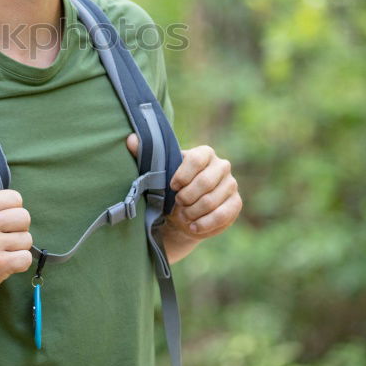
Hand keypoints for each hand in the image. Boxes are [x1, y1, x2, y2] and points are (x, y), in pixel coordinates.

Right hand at [0, 189, 32, 300]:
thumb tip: (16, 204)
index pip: (14, 197)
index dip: (14, 210)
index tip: (5, 221)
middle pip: (24, 217)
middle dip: (19, 229)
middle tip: (6, 237)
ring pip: (27, 239)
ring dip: (18, 248)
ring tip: (3, 252)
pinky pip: (26, 258)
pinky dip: (20, 263)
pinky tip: (7, 263)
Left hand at [126, 135, 240, 240]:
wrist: (183, 214)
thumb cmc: (169, 189)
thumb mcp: (156, 172)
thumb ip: (143, 154)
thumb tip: (129, 138)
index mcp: (204, 153)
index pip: (197, 159)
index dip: (182, 175)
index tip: (171, 186)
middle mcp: (221, 166)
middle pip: (205, 181)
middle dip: (186, 197)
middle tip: (177, 203)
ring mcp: (231, 185)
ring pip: (212, 200)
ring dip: (193, 212)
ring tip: (183, 215)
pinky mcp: (235, 204)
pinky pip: (222, 215)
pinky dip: (204, 223)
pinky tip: (193, 226)